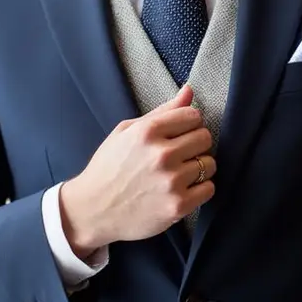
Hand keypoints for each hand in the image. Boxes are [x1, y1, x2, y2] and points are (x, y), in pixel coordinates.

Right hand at [59, 84, 216, 256]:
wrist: (92, 210)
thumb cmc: (108, 168)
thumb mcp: (126, 132)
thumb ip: (161, 112)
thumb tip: (189, 90)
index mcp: (148, 131)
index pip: (193, 116)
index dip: (188, 124)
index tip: (178, 135)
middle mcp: (161, 154)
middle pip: (205, 138)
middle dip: (195, 144)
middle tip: (179, 155)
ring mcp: (171, 181)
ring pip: (210, 163)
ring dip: (199, 167)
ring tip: (180, 174)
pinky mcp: (177, 205)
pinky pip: (209, 189)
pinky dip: (200, 189)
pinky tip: (182, 190)